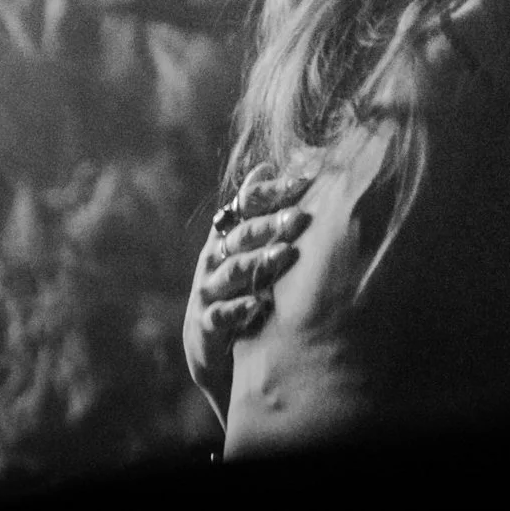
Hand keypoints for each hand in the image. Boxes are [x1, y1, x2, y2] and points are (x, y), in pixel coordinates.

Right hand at [182, 162, 313, 426]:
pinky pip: (220, 315)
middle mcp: (215, 259)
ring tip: (285, 255)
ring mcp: (209, 291)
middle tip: (300, 218)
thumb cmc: (238, 287)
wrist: (209, 346)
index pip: (245, 204)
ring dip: (258, 262)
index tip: (303, 181)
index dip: (270, 191)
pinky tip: (258, 305)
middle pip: (241, 235)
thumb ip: (256, 211)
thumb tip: (267, 164)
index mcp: (227, 236)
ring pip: (231, 272)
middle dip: (270, 224)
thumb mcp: (246, 248)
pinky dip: (238, 309)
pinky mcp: (206, 324)